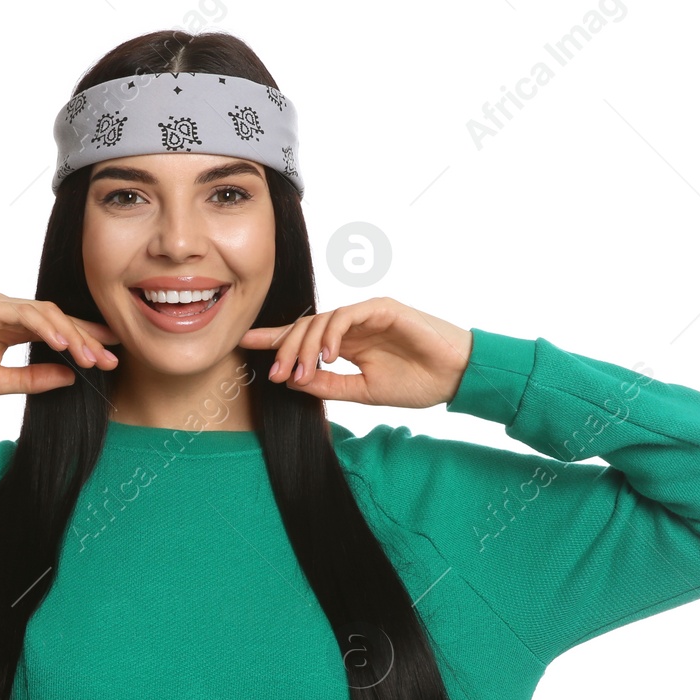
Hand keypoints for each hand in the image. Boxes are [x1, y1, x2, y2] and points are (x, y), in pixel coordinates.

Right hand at [0, 292, 120, 400]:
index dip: (85, 342)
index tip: (110, 360)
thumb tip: (70, 378)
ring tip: (91, 357)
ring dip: (73, 335)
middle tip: (112, 361)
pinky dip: (47, 326)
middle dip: (88, 340)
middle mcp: (8, 312)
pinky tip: (64, 343)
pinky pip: (24, 314)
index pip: (58, 331)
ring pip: (47, 313)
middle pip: (60, 320)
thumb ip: (33, 379)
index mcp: (11, 328)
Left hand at [237, 297, 473, 409]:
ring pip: (321, 320)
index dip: (274, 339)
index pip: (304, 338)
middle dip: (285, 349)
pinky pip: (347, 315)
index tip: (245, 343)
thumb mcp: (363, 392)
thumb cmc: (417, 383)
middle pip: (305, 328)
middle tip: (276, 373)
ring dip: (305, 347)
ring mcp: (366, 315)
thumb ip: (329, 385)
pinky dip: (332, 335)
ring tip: (300, 372)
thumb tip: (292, 381)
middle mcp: (352, 327)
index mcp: (347, 344)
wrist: (455, 378)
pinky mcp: (382, 308)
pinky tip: (327, 356)